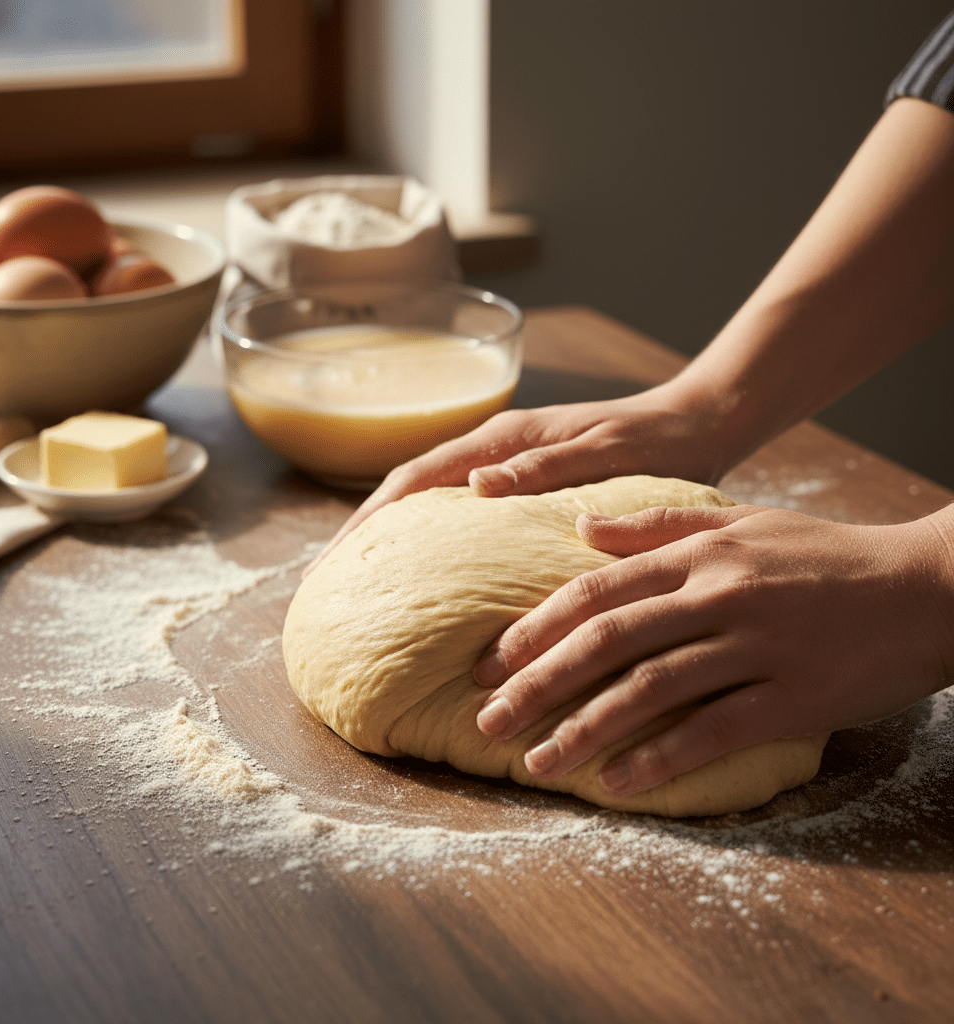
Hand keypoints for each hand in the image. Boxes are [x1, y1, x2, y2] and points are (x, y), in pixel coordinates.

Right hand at [305, 381, 730, 575]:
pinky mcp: (524, 484)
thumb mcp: (605, 452)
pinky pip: (462, 514)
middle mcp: (495, 450)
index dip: (371, 520)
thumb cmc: (656, 440)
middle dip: (367, 534)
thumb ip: (544, 466)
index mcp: (504, 439)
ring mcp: (507, 466)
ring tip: (364, 585)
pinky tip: (431, 575)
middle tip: (328, 584)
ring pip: (432, 503)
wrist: (698, 423)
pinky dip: (435, 541)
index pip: (416, 479)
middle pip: (410, 491)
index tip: (336, 563)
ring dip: (394, 539)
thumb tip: (475, 487)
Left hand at [473, 503, 953, 797]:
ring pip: (651, 689)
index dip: (536, 627)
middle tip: (488, 719)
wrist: (927, 587)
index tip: (491, 661)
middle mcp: (718, 595)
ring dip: (585, 729)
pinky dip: (661, 758)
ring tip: (538, 762)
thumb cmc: (825, 555)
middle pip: (608, 640)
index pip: (596, 591)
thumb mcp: (741, 522)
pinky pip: (714, 731)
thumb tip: (580, 528)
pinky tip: (616, 782)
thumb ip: (658, 526)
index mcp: (699, 554)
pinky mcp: (794, 698)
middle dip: (539, 682)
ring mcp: (756, 646)